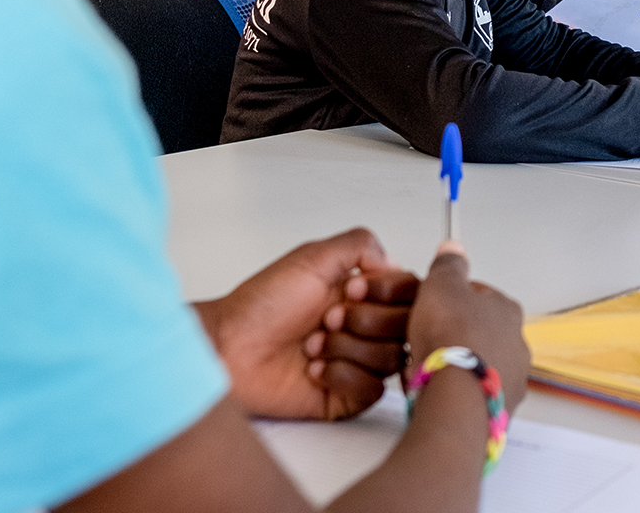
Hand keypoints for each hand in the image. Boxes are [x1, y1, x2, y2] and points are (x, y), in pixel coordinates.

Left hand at [194, 227, 418, 421]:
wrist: (230, 348)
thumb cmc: (261, 303)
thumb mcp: (311, 257)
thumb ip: (360, 244)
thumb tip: (393, 263)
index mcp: (362, 293)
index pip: (410, 292)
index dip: (387, 293)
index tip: (352, 289)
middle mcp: (364, 326)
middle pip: (406, 326)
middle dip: (365, 321)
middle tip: (328, 318)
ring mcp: (358, 361)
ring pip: (392, 358)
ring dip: (348, 348)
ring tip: (313, 344)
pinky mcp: (347, 395)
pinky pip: (373, 389)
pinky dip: (343, 376)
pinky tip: (315, 370)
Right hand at [407, 245, 529, 416]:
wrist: (455, 398)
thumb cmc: (451, 340)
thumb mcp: (441, 286)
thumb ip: (448, 265)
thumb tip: (453, 249)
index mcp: (508, 310)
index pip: (481, 296)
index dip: (453, 300)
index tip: (434, 306)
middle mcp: (517, 344)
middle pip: (481, 333)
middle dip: (456, 336)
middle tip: (427, 340)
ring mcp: (511, 379)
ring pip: (478, 365)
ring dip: (458, 365)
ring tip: (427, 368)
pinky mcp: (499, 409)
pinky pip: (473, 394)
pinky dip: (457, 392)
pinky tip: (435, 391)